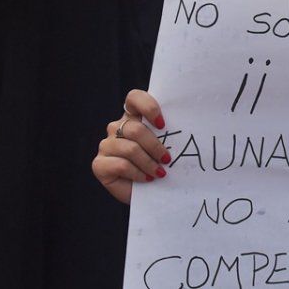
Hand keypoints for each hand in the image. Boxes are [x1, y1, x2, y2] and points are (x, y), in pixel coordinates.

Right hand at [91, 90, 171, 204]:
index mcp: (133, 117)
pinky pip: (121, 165)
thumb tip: (189, 125)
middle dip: (155, 146)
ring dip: (149, 163)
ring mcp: (106, 145)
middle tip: (167, 159)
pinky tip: (146, 179)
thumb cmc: (160, 164)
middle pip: (135, 128)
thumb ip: (169, 133)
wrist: (149, 192)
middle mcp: (117, 128)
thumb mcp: (167, 146)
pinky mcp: (99, 164)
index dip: (148, 107)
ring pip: (130, 148)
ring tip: (159, 173)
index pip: (134, 97)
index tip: (163, 124)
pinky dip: (138, 173)